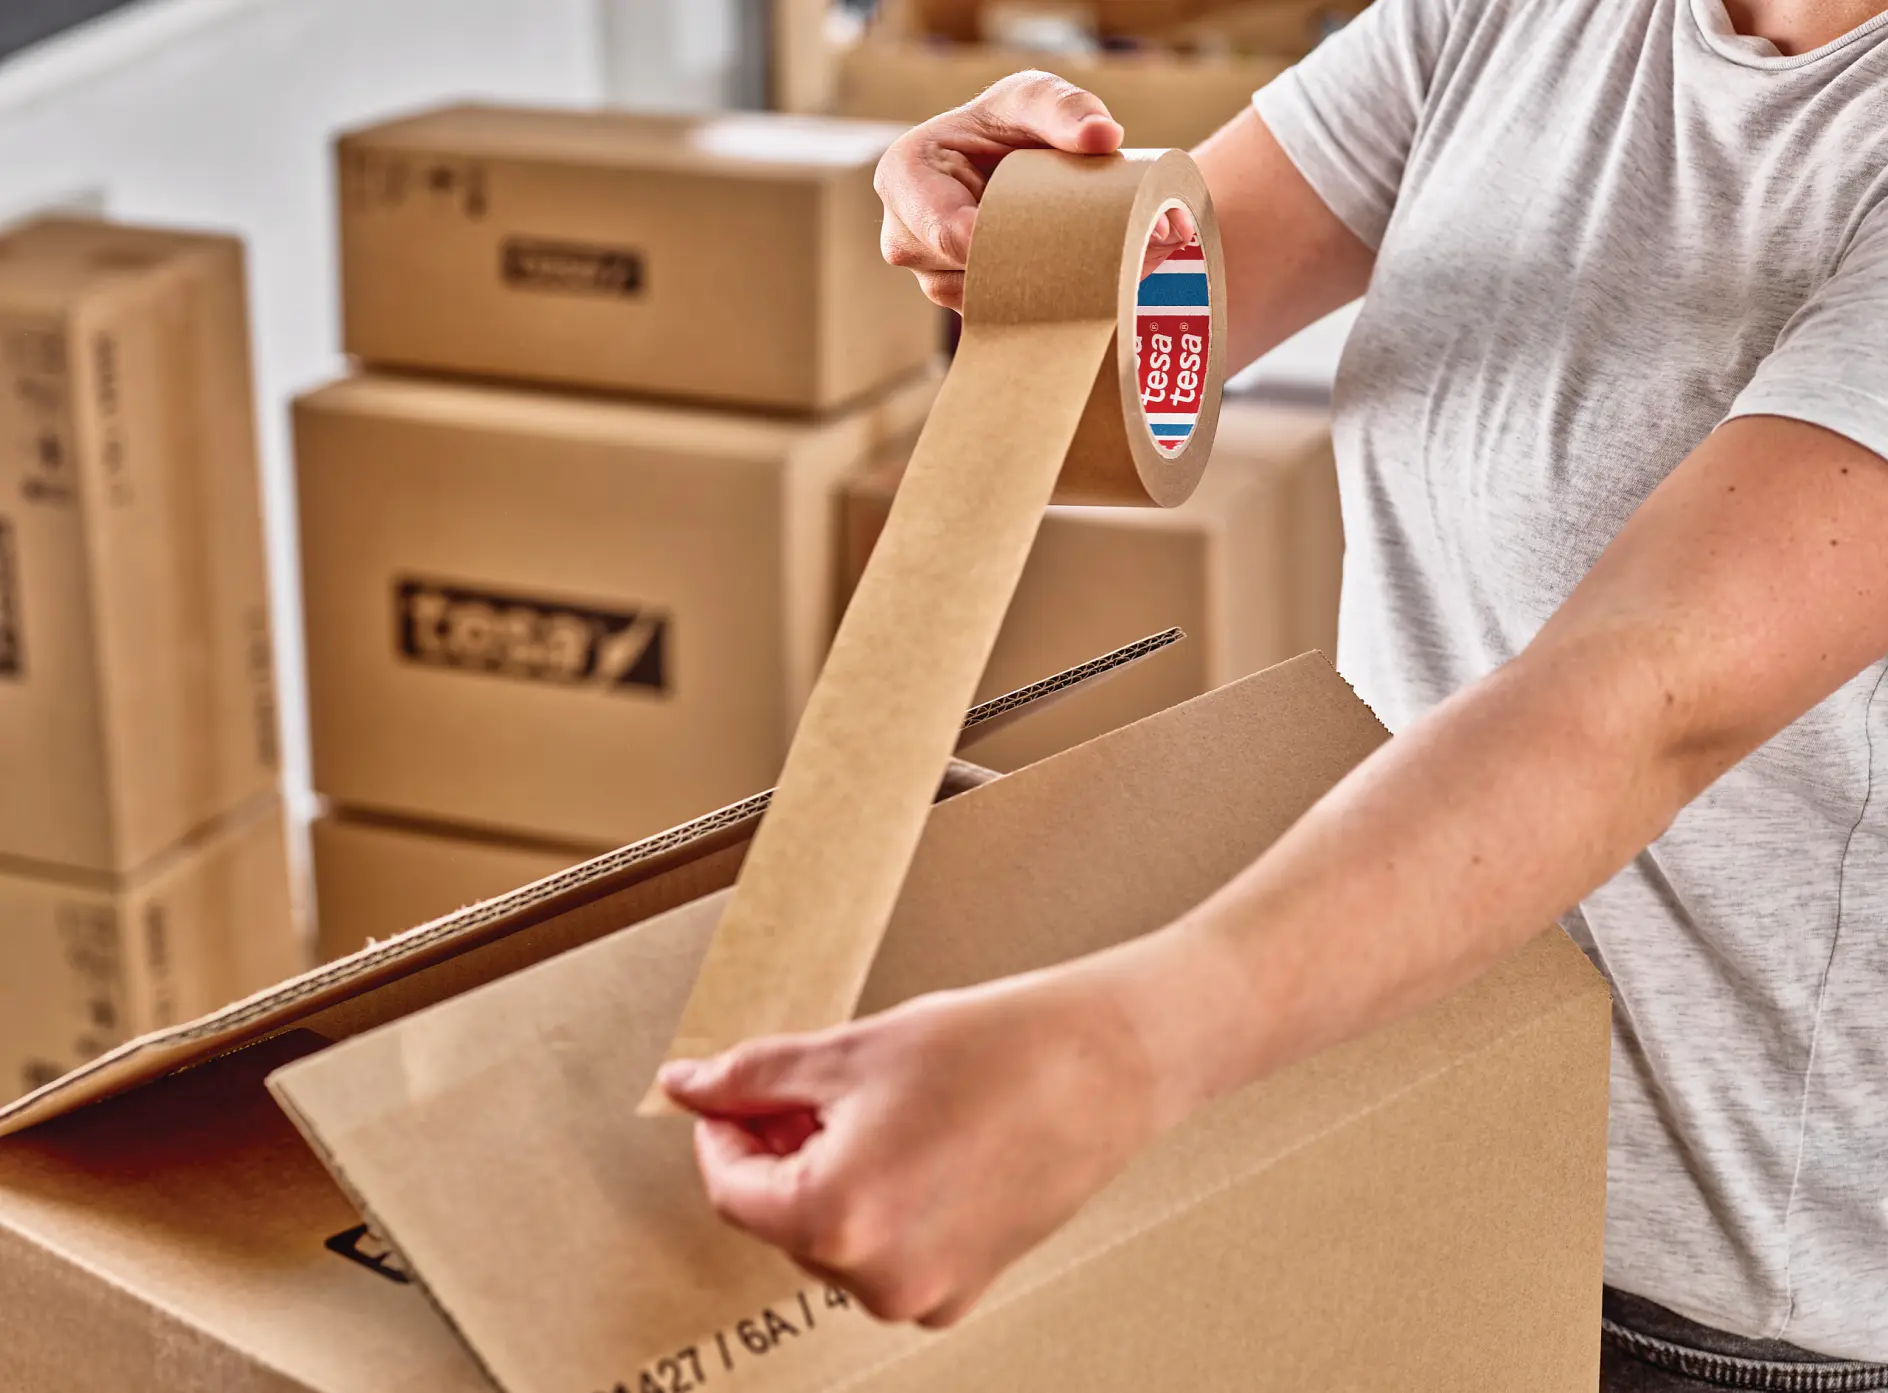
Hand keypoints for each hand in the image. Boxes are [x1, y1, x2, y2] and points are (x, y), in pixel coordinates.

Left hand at [657, 964, 1163, 1327]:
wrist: (1110, 1062)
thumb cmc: (994, 1047)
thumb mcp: (852, 1052)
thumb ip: (755, 1078)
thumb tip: (688, 1086)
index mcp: (834, 1217)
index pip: (731, 1189)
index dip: (723, 1132)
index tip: (734, 1094)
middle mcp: (876, 1278)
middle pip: (781, 1218)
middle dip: (781, 1152)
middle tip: (811, 1087)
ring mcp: (925, 1292)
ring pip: (833, 1239)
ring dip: (829, 1178)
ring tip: (874, 1107)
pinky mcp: (966, 1289)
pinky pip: (886, 1256)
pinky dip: (881, 1206)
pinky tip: (917, 1142)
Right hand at [875, 71, 1197, 310]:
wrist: (1016, 158)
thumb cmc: (1014, 121)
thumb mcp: (1036, 98)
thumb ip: (1067, 108)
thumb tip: (1103, 136)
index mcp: (904, 175)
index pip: (946, 232)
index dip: (997, 245)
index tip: (1048, 240)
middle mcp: (903, 232)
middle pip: (958, 274)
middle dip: (1015, 265)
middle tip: (1074, 254)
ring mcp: (926, 272)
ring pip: (974, 302)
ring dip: (1023, 287)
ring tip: (1071, 261)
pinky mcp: (954, 298)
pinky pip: (987, 315)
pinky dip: (1024, 302)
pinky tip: (1061, 282)